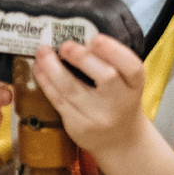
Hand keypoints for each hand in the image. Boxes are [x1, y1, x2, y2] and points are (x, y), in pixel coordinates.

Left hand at [33, 35, 149, 159]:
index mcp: (135, 86)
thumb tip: (78, 35)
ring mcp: (98, 116)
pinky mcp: (78, 125)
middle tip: (65, 45)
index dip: (114, 51)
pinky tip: (39, 68)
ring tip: (43, 52)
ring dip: (53, 68)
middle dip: (83, 58)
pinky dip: (46, 81)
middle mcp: (120, 102)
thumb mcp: (125, 82)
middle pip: (106, 77)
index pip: (133, 68)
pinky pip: (58, 100)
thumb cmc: (118, 101)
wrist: (118, 139)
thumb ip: (110, 62)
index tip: (95, 38)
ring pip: (72, 89)